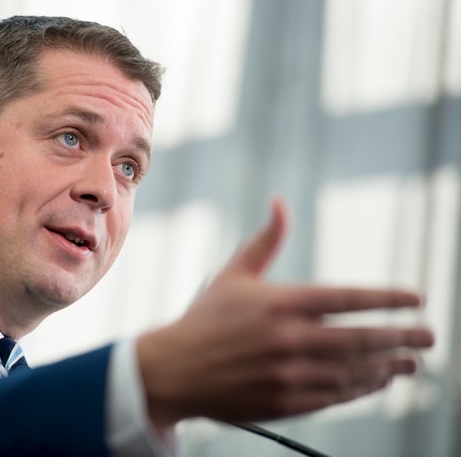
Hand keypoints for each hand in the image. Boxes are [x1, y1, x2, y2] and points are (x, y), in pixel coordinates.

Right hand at [137, 198, 434, 428]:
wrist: (174, 370)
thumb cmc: (205, 319)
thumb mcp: (233, 275)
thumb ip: (265, 241)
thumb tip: (280, 201)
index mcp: (279, 302)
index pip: (348, 298)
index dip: (388, 299)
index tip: (417, 299)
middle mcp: (289, 339)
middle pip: (361, 338)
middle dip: (401, 336)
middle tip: (429, 336)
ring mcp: (288, 374)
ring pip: (353, 371)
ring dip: (386, 366)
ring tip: (409, 362)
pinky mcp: (284, 402)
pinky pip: (334, 396)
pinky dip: (360, 388)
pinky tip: (375, 381)